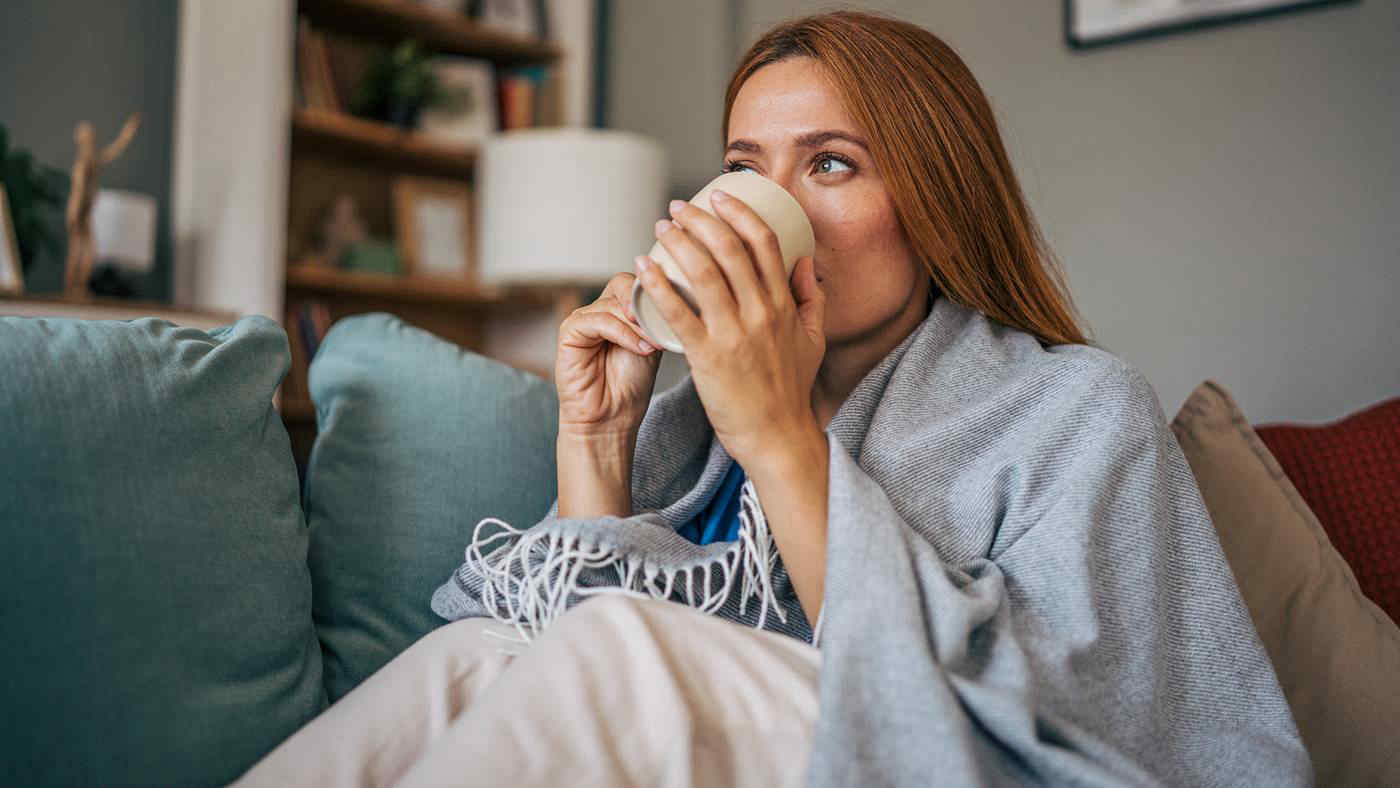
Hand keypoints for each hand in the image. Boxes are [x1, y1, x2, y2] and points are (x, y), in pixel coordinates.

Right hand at [555, 272, 663, 438]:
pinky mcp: (569, 332)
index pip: (635, 282)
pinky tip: (640, 349)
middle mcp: (598, 311)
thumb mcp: (652, 343)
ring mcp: (582, 320)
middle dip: (645, 304)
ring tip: (652, 345)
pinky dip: (623, 333)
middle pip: (623, 284)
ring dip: (638, 325)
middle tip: (661, 326)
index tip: (676, 309)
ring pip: (614, 304)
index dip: (655, 292)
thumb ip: (655, 318)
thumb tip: (672, 294)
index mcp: (617, 310)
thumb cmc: (630, 386)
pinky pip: (598, 320)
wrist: (611, 418)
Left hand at [635, 190, 825, 471]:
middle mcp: (761, 314)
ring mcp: (735, 335)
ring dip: (679, 243)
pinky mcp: (709, 358)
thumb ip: (812, 299)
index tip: (719, 195)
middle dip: (701, 220)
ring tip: (660, 227)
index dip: (740, 213)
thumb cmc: (790, 392)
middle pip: (730, 250)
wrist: (778, 437)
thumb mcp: (814, 341)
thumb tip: (805, 263)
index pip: (764, 244)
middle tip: (678, 207)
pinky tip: (642, 267)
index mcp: (784, 306)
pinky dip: (658, 285)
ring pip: (704, 273)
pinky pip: (679, 313)